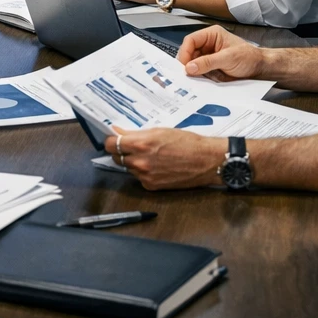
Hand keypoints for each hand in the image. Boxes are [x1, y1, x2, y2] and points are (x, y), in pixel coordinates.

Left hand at [108, 126, 224, 189]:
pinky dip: (143, 172)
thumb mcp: (159, 131)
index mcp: (141, 144)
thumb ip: (136, 134)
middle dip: (121, 152)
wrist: (206, 161)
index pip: (111, 144)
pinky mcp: (151, 186)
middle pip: (117, 157)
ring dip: (133, 162)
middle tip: (131, 146)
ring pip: (128, 168)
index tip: (114, 138)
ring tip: (149, 156)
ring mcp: (145, 176)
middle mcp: (140, 162)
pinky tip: (156, 166)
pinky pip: (139, 178)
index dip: (111, 141)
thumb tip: (117, 132)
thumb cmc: (186, 142)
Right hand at [178, 25, 267, 81]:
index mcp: (211, 35)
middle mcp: (207, 44)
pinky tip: (198, 82)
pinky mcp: (209, 67)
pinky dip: (197, 77)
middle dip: (187, 63)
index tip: (184, 66)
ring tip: (192, 80)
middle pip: (189, 52)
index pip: (191, 41)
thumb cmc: (249, 58)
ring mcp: (208, 56)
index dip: (185, 53)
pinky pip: (198, 72)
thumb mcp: (228, 58)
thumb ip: (208, 62)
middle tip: (186, 76)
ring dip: (192, 72)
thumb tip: (189, 67)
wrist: (260, 69)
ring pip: (192, 63)